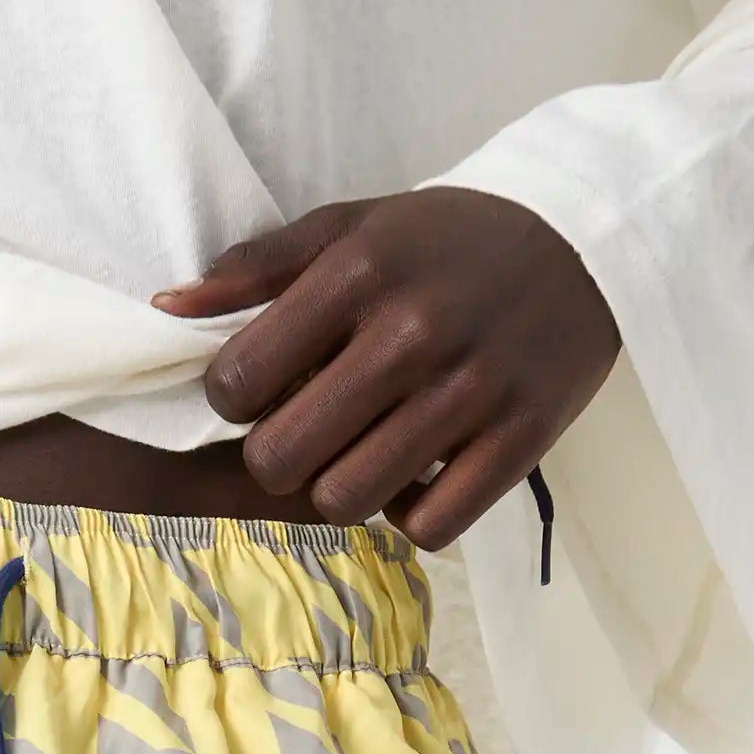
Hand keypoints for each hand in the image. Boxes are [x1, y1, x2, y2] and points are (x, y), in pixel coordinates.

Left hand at [156, 189, 617, 549]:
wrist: (585, 237)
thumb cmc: (448, 241)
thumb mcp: (352, 225)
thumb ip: (258, 267)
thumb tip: (167, 310)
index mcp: (357, 273)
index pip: (238, 382)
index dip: (235, 399)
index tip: (264, 388)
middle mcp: (411, 332)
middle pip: (281, 458)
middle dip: (278, 456)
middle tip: (308, 432)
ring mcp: (470, 391)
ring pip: (346, 501)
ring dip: (339, 490)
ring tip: (360, 453)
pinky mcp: (521, 438)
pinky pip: (429, 527)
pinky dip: (412, 516)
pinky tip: (417, 477)